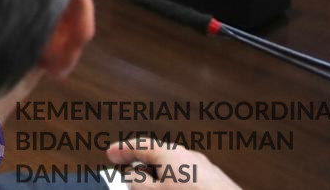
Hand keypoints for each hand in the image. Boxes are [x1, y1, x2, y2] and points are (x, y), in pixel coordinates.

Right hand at [106, 139, 240, 188]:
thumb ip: (136, 181)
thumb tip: (132, 175)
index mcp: (170, 153)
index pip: (139, 145)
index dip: (122, 150)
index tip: (111, 154)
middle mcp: (190, 156)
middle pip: (158, 157)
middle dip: (143, 168)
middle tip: (129, 178)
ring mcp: (207, 170)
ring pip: (176, 171)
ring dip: (162, 180)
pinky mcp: (218, 184)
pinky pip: (191, 180)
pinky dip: (179, 186)